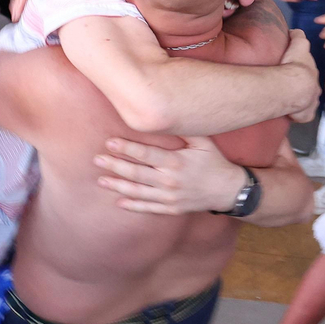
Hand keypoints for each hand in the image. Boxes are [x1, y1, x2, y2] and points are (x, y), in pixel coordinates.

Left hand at [97, 136, 247, 214]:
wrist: (228, 190)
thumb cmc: (214, 162)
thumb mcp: (204, 142)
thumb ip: (184, 130)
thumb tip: (165, 114)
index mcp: (176, 163)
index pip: (146, 155)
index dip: (126, 148)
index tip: (109, 142)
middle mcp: (170, 181)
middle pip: (136, 173)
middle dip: (115, 166)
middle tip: (96, 160)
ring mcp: (169, 197)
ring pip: (138, 192)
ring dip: (118, 186)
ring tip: (101, 180)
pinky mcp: (171, 209)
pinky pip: (148, 208)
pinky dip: (132, 206)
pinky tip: (118, 202)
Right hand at [279, 30, 320, 123]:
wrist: (293, 86)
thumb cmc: (295, 65)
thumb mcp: (298, 45)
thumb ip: (298, 36)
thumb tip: (294, 31)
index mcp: (313, 73)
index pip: (309, 72)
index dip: (303, 71)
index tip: (295, 71)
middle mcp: (315, 89)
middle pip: (311, 88)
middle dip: (304, 87)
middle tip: (290, 86)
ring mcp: (312, 103)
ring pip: (308, 102)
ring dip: (301, 101)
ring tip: (289, 100)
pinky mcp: (306, 115)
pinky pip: (303, 116)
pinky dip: (299, 115)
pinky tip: (291, 113)